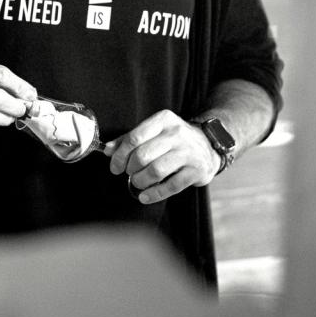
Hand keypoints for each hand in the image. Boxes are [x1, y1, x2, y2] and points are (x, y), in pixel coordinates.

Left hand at [104, 110, 219, 202]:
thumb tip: (107, 150)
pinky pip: (171, 186)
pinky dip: (154, 194)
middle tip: (128, 173)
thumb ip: (129, 139)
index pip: (134, 137)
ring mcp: (188, 152)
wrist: (208, 145)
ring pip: (156, 171)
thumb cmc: (173, 139)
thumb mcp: (154, 132)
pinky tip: (145, 196)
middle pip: (143, 155)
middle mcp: (177, 133)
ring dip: (140, 181)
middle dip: (130, 169)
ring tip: (137, 183)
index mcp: (163, 120)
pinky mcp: (196, 171)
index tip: (115, 166)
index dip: (120, 155)